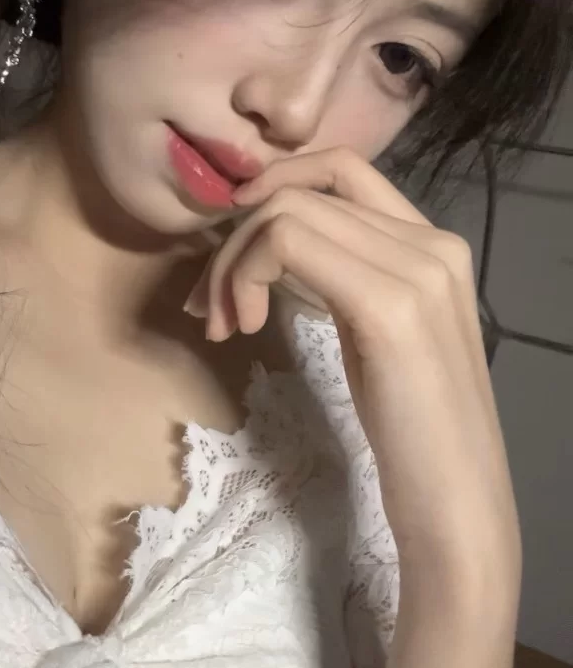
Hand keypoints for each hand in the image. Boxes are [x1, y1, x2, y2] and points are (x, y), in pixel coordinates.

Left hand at [185, 147, 520, 579]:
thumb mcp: (377, 330)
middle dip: (235, 241)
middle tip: (210, 306)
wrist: (457, 500)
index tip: (233, 229)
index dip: (276, 181)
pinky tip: (245, 329)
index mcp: (433, 243)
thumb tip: (268, 244)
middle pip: (300, 192)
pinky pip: (285, 244)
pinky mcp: (389, 305)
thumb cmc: (413, 426)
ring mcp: (416, 269)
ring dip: (232, 265)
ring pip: (285, 214)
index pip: (342, 167)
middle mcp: (432, 241)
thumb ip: (344, 273)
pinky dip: (244, 277)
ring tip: (225, 324)